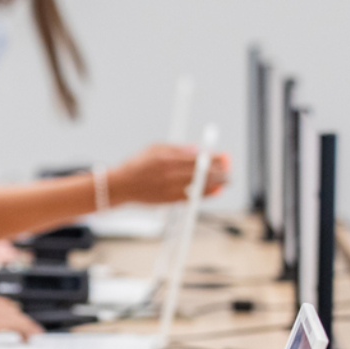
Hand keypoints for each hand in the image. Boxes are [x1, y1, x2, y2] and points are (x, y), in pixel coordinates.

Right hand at [0, 297, 41, 343]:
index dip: (11, 314)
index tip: (16, 322)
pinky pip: (18, 324)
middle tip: (30, 329)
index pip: (1, 305)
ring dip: (27, 326)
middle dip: (22, 320)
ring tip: (35, 334)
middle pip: (12, 310)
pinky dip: (27, 330)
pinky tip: (31, 337)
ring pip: (18, 316)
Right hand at [108, 144, 228, 205]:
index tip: (225, 157)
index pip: (198, 158)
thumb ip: (177, 148)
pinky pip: (192, 198)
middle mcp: (170, 174)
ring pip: (199, 186)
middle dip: (219, 171)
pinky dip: (205, 195)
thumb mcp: (154, 148)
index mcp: (168, 158)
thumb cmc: (136, 165)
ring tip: (226, 182)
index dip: (215, 158)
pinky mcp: (168, 200)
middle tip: (228, 169)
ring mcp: (170, 188)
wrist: (120, 186)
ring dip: (216, 184)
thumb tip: (196, 149)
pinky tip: (214, 191)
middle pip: (202, 173)